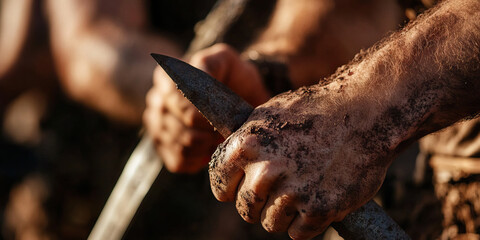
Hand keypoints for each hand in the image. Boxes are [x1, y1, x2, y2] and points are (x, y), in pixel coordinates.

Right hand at [144, 44, 269, 172]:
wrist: (234, 96)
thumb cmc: (230, 77)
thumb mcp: (224, 59)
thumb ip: (210, 63)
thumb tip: (197, 85)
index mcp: (166, 78)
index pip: (177, 100)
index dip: (202, 112)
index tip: (223, 115)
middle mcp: (156, 102)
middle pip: (180, 125)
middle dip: (210, 131)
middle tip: (230, 129)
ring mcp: (157, 127)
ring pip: (181, 145)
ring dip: (208, 145)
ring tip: (223, 137)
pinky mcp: (164, 148)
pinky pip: (179, 161)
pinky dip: (200, 159)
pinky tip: (212, 148)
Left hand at [209, 84, 389, 238]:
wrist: (365, 112)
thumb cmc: (315, 109)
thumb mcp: (268, 114)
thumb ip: (245, 143)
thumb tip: (229, 165)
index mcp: (245, 147)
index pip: (220, 186)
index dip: (231, 188)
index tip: (241, 187)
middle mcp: (264, 172)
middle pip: (246, 209)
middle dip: (258, 202)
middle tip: (280, 187)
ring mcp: (292, 193)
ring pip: (271, 223)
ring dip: (283, 213)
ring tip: (301, 188)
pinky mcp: (319, 209)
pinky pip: (298, 233)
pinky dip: (306, 222)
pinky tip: (316, 198)